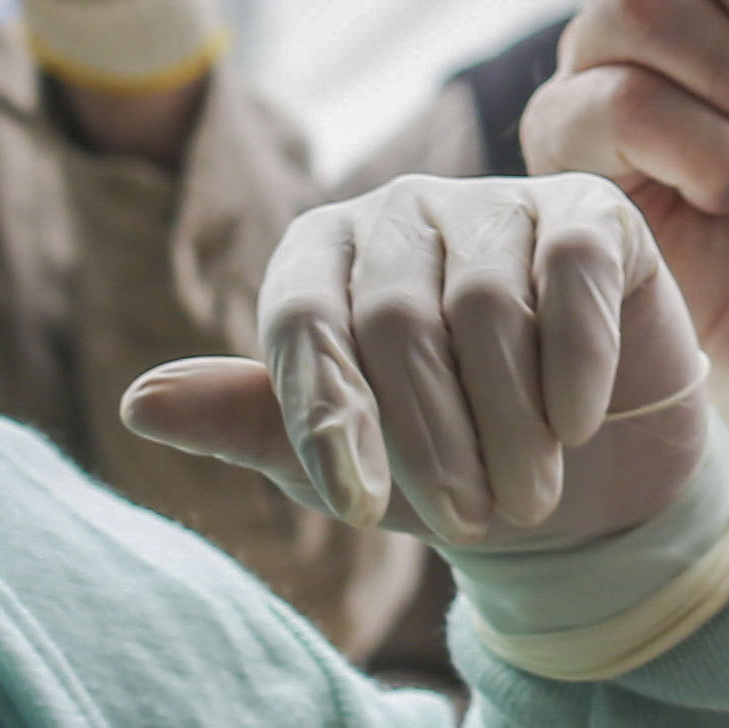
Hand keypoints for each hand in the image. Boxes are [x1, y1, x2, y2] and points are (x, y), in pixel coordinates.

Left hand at [124, 174, 710, 548]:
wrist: (586, 475)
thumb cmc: (442, 459)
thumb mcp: (342, 460)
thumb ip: (251, 425)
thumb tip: (138, 403)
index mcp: (320, 257)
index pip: (301, 320)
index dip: (325, 416)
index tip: (354, 508)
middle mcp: (399, 212)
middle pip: (394, 319)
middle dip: (430, 440)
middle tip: (467, 523)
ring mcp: (495, 204)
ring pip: (486, 306)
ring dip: (507, 425)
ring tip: (525, 498)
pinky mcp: (589, 216)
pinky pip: (572, 275)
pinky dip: (575, 363)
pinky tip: (576, 426)